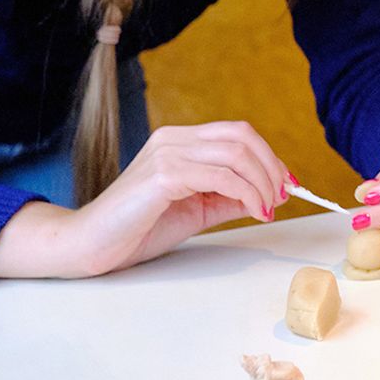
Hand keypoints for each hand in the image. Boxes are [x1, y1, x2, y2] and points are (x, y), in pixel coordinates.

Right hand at [0, 121, 291, 279]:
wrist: (92, 245)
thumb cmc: (137, 229)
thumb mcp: (195, 211)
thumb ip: (227, 199)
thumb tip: (267, 196)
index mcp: (179, 141)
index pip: (237, 134)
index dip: (269, 156)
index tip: (287, 183)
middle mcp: (173, 138)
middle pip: (242, 137)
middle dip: (272, 166)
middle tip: (283, 196)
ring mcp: (167, 153)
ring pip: (236, 154)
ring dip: (263, 182)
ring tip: (268, 207)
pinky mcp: (163, 174)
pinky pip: (220, 176)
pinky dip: (246, 193)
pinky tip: (254, 211)